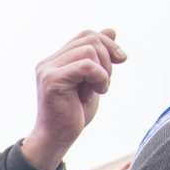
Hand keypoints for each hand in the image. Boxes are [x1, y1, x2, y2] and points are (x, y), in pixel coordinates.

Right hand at [19, 29, 125, 169]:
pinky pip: (87, 65)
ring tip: (99, 89)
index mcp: (56, 60)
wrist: (57, 139)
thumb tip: (111, 30)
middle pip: (89, 38)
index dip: (107, 43)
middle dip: (108, 56)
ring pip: (90, 49)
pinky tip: (97, 92)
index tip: (121, 60)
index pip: (86, 36)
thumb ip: (99, 57)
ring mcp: (48, 70)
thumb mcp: (92, 80)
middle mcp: (49, 62)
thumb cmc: (73, 115)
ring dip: (104, 70)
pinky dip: (100, 77)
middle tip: (106, 80)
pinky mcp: (52, 80)